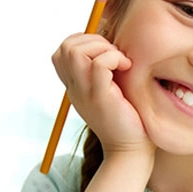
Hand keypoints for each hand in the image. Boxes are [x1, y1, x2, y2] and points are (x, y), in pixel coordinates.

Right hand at [51, 33, 151, 155]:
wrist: (130, 151)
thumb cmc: (128, 120)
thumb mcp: (110, 91)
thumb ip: (105, 71)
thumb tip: (112, 45)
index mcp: (75, 86)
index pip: (62, 52)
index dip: (83, 42)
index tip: (107, 53)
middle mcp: (75, 88)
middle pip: (66, 47)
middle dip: (93, 40)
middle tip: (115, 55)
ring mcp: (85, 93)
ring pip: (76, 52)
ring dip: (102, 47)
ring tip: (120, 62)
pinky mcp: (100, 98)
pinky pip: (98, 65)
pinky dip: (114, 58)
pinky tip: (127, 68)